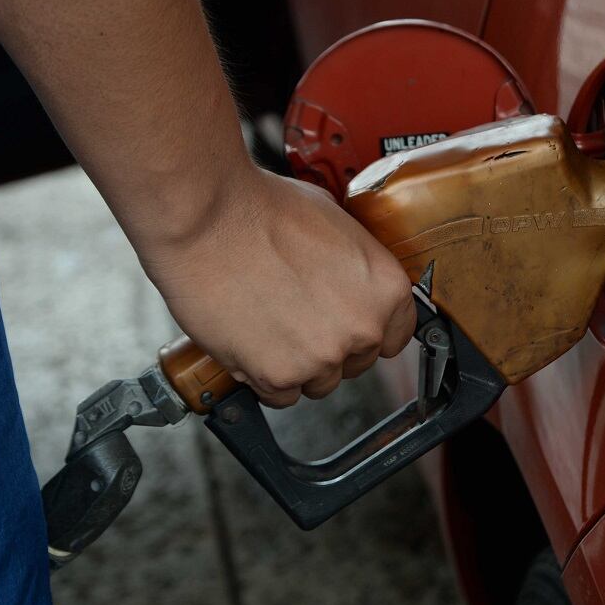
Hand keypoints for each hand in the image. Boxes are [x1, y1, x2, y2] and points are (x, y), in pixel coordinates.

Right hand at [138, 167, 416, 406]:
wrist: (207, 217)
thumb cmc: (263, 210)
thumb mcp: (335, 223)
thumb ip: (355, 266)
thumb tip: (353, 282)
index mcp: (386, 288)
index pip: (396, 335)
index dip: (368, 330)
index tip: (349, 328)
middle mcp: (362, 327)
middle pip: (356, 362)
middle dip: (329, 345)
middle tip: (298, 317)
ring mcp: (322, 356)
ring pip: (318, 382)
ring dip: (298, 364)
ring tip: (270, 323)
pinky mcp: (278, 375)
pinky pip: (280, 395)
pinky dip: (265, 376)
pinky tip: (253, 341)